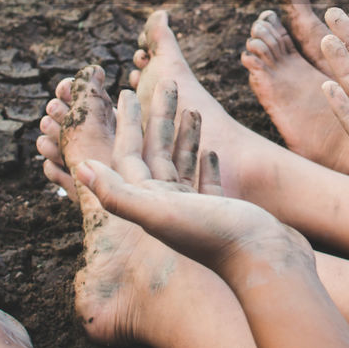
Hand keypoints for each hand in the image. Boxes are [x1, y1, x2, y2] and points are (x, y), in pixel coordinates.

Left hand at [75, 86, 307, 277]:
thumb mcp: (160, 213)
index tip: (126, 92)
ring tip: (189, 110)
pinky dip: (205, 164)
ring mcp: (194, 210)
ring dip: (182, 136)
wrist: (265, 262)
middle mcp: (167, 206)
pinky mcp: (221, 214)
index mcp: (148, 202)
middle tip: (162, 85)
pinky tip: (210, 150)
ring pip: (181, 165)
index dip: (127, 122)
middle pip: (155, 153)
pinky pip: (206, 183)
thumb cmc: (214, 237)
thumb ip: (119, 194)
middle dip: (158, 118)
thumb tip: (82, 167)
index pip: (129, 154)